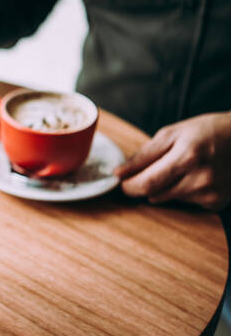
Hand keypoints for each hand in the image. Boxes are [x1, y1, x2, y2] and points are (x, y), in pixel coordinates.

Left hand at [115, 112, 230, 210]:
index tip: (121, 180)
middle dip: (141, 186)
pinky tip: (192, 177)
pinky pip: (184, 202)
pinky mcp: (216, 203)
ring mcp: (211, 194)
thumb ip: (143, 155)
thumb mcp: (173, 133)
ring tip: (176, 168)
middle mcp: (201, 179)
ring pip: (167, 199)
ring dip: (161, 188)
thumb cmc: (208, 131)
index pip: (146, 183)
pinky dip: (179, 192)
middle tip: (144, 172)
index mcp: (187, 156)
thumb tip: (119, 172)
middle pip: (154, 194)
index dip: (128, 185)